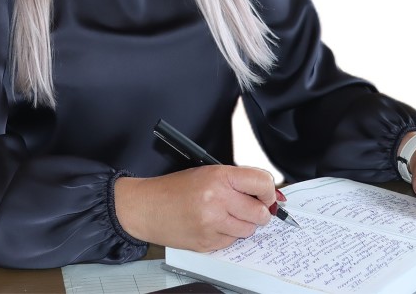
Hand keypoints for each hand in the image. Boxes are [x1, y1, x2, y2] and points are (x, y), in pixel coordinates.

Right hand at [114, 165, 281, 250]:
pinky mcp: (207, 242)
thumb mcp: (206, 172)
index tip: (268, 195)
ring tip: (227, 215)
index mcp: (218, 177)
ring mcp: (212, 224)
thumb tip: (268, 192)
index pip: (262, 183)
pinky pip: (232, 242)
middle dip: (260, 211)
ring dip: (244, 224)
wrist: (146, 207)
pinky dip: (227, 235)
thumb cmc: (173, 188)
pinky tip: (213, 224)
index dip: (269, 191)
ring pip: (249, 230)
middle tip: (251, 207)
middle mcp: (217, 200)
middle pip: (260, 212)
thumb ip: (237, 180)